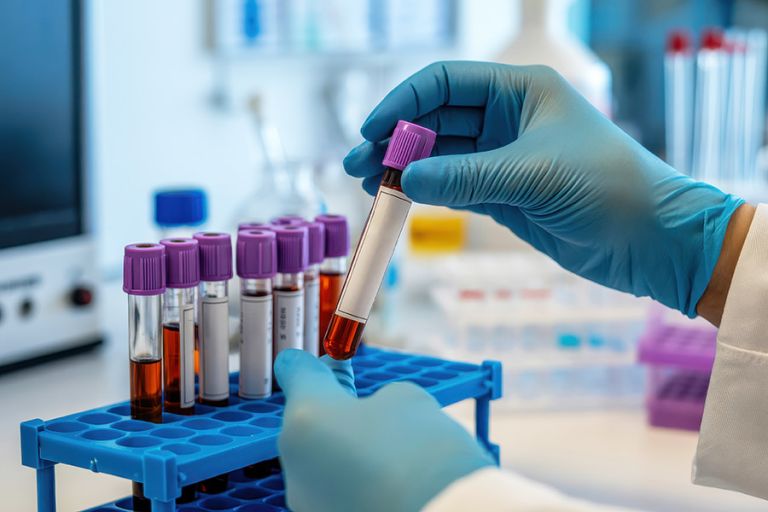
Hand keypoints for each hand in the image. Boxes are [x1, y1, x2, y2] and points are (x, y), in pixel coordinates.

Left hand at [274, 350, 493, 511]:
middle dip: (336, 410)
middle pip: (308, 422)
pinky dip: (357, 481)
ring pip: (321, 462)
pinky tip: (390, 481)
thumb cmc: (425, 456)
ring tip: (393, 452)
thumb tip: (372, 413)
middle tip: (372, 403)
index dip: (314, 359)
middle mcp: (295, 463)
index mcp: (306, 418)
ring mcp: (307, 503)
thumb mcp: (408, 402)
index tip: (332, 358)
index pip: (293, 370)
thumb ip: (379, 398)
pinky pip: (335, 491)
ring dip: (347, 450)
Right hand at [343, 61, 744, 317]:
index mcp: (520, 91)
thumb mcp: (533, 175)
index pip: (445, 84)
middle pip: (436, 120)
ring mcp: (503, 157)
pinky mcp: (503, 194)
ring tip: (366, 182)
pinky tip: (398, 197)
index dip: (404, 103)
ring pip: (440, 156)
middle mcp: (508, 118)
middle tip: (355, 163)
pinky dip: (425, 192)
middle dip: (395, 139)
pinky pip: (452, 187)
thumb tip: (405, 178)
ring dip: (404, 168)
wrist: (650, 239)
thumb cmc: (608, 188)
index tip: (371, 130)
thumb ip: (466, 177)